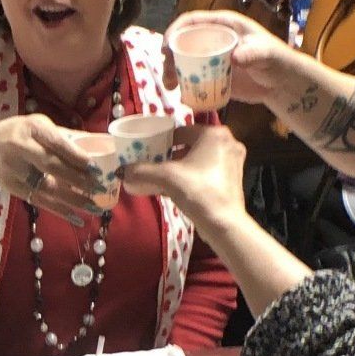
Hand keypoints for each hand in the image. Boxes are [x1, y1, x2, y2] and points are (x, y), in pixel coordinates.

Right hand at [0, 115, 104, 223]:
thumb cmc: (20, 135)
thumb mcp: (38, 127)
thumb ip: (63, 137)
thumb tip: (99, 145)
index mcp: (31, 128)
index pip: (56, 143)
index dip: (76, 156)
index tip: (96, 168)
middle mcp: (19, 147)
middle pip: (50, 166)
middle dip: (78, 179)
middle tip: (100, 189)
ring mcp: (13, 169)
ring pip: (46, 187)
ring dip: (73, 200)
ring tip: (94, 208)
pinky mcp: (11, 187)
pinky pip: (39, 201)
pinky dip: (59, 211)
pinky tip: (77, 219)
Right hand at [120, 125, 246, 227]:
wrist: (223, 223)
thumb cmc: (197, 191)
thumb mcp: (166, 177)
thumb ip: (142, 171)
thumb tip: (120, 171)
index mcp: (213, 134)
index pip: (181, 131)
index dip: (162, 140)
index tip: (150, 150)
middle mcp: (227, 142)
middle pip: (191, 146)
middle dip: (171, 155)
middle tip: (155, 164)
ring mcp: (233, 161)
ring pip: (199, 159)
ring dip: (181, 167)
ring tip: (163, 178)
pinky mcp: (234, 179)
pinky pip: (208, 171)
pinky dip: (192, 176)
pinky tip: (177, 189)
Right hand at [162, 10, 313, 107]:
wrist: (281, 83)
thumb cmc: (276, 59)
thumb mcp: (266, 53)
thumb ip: (252, 53)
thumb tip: (235, 57)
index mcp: (223, 25)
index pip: (192, 21)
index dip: (175, 30)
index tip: (167, 47)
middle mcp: (212, 39)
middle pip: (182, 42)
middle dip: (169, 56)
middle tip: (167, 74)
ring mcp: (211, 58)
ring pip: (184, 61)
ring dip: (173, 72)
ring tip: (171, 87)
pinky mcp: (212, 75)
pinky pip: (193, 78)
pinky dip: (184, 86)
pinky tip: (182, 96)